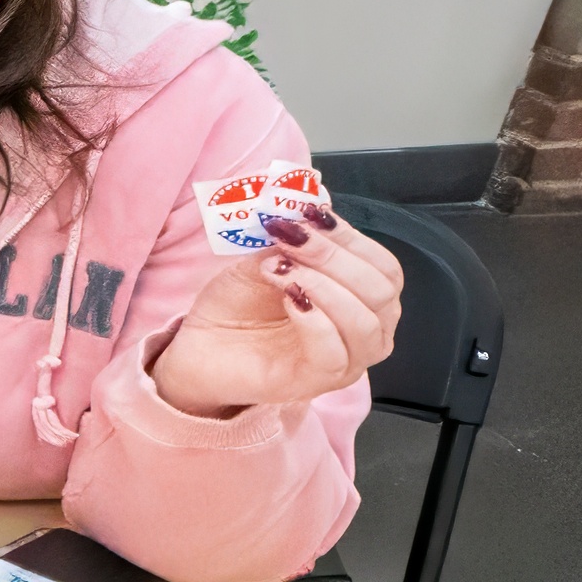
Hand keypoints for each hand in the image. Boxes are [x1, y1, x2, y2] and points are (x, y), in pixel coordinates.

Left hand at [149, 204, 400, 417]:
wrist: (197, 347)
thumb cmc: (238, 306)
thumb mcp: (266, 258)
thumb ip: (292, 236)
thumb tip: (311, 199)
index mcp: (361, 300)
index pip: (384, 267)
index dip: (353, 238)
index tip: (312, 215)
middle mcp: (363, 333)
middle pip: (381, 292)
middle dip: (336, 257)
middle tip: (292, 238)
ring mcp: (344, 362)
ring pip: (365, 322)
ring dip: (326, 285)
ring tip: (283, 269)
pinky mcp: (315, 382)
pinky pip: (334, 352)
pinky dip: (315, 319)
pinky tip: (289, 298)